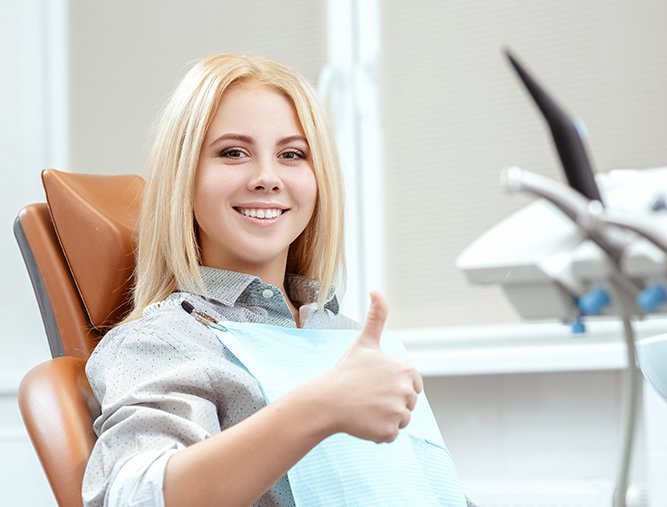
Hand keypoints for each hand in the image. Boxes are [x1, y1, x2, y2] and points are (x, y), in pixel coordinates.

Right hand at [319, 292, 423, 442]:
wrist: (326, 400)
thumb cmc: (346, 371)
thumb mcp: (365, 343)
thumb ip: (377, 317)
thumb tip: (376, 290)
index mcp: (406, 369)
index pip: (413, 385)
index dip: (394, 386)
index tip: (376, 384)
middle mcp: (406, 390)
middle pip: (408, 403)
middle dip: (390, 402)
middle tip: (368, 396)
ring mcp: (398, 412)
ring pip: (400, 419)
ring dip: (385, 417)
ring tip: (365, 408)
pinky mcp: (390, 431)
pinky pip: (391, 434)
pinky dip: (378, 432)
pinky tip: (363, 421)